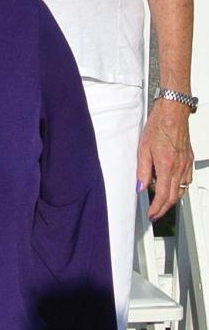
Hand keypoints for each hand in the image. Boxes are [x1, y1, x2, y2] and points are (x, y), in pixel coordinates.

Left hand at [137, 98, 193, 219]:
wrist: (173, 114)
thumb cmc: (159, 127)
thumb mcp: (143, 149)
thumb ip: (142, 171)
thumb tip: (140, 187)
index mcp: (167, 166)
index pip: (162, 195)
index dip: (157, 208)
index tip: (151, 214)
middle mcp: (179, 168)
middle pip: (173, 196)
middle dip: (164, 208)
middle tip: (155, 214)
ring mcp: (186, 165)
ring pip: (181, 190)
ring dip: (172, 200)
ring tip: (162, 204)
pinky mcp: (189, 160)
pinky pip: (186, 180)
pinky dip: (179, 188)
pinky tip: (172, 187)